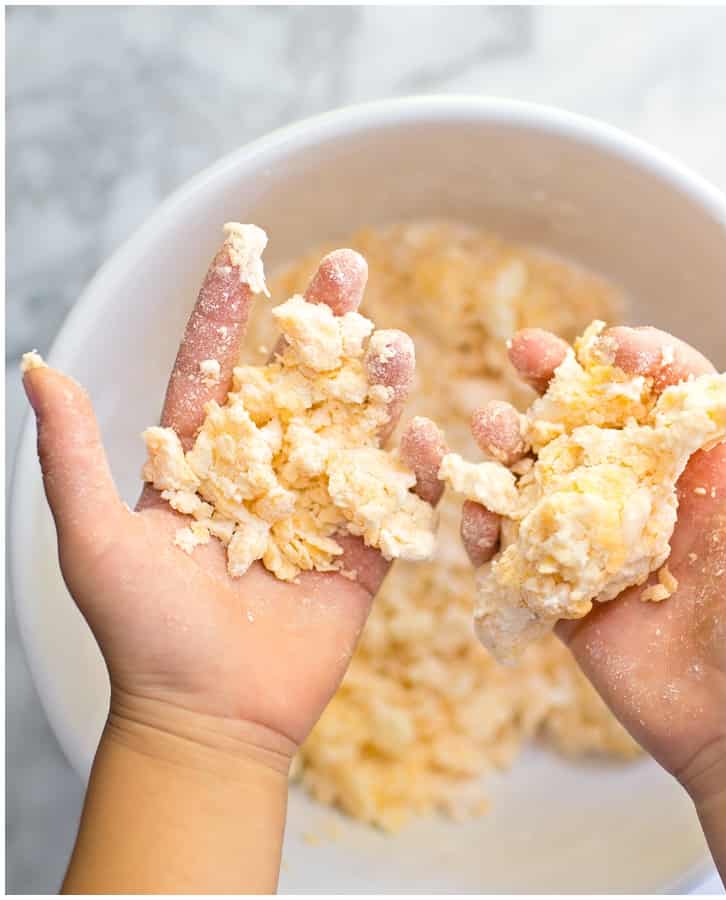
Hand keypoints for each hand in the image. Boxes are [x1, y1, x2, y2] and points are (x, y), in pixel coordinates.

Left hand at [23, 242, 445, 770]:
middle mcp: (261, 478)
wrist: (208, 719)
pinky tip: (427, 432)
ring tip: (392, 342)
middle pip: (296, 386)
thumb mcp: (93, 538)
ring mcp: (313, 515)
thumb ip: (73, 453)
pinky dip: (414, 471)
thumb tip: (39, 366)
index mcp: (198, 466)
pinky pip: (392, 506)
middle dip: (321, 326)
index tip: (246, 247)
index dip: (230, 308)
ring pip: (352, 435)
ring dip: (374, 386)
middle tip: (349, 268)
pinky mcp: (357, 558)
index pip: (215, 369)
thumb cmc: (142, 633)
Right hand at [461, 325, 725, 802]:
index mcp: (702, 470)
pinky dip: (488, 529)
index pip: (666, 391)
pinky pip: (515, 549)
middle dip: (553, 380)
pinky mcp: (563, 587)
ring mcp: (597, 539)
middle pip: (588, 419)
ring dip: (507, 445)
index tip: (610, 350)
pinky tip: (481, 519)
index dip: (639, 359)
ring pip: (538, 475)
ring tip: (490, 429)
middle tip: (522, 351)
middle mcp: (642, 493)